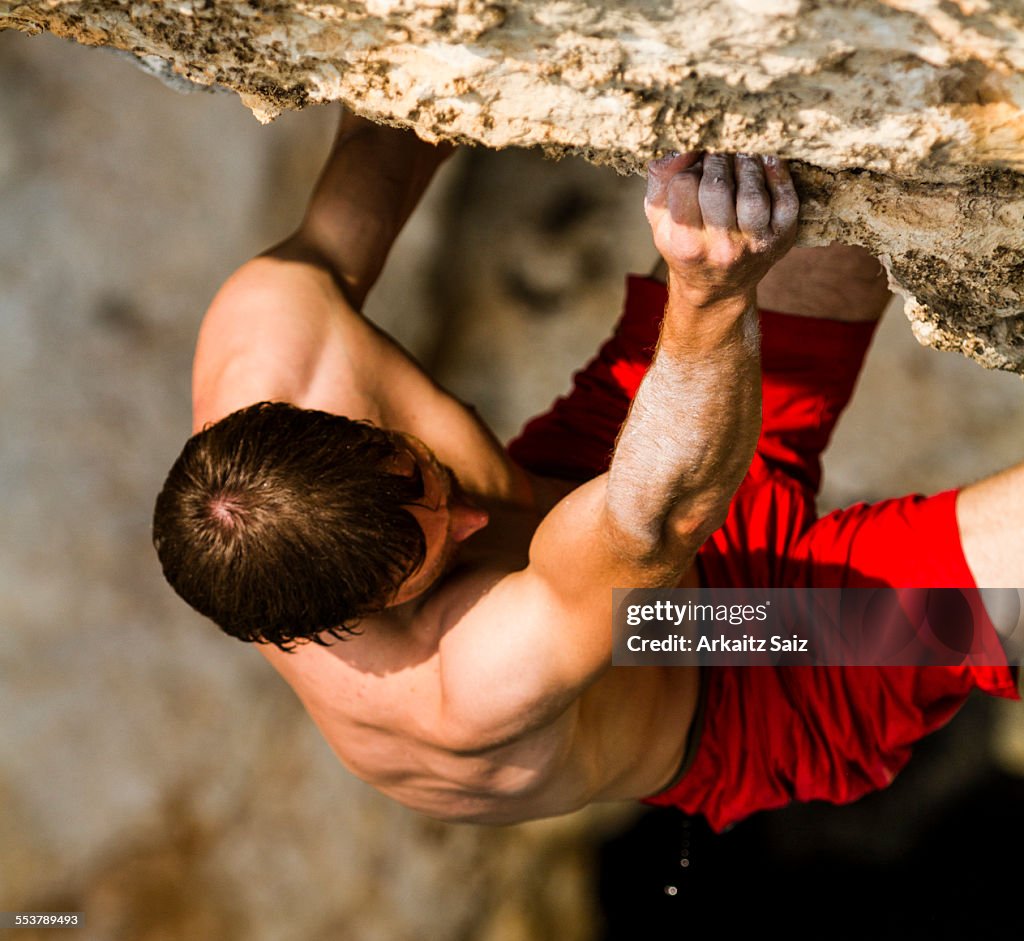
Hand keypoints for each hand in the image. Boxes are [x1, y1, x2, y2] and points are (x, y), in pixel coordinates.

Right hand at [644, 152, 797, 307]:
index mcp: (686, 243)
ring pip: (753, 194)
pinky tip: (767, 159)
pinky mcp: (781, 238)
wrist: (718, 287)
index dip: (689, 164)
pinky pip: (786, 201)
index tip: (694, 161)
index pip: (684, 185)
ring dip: (746, 163)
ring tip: (739, 153)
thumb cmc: (686, 244)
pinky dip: (778, 174)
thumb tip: (676, 146)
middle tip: (717, 151)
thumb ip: (660, 182)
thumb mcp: (661, 220)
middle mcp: (720, 248)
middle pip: (717, 188)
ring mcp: (754, 245)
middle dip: (716, 160)